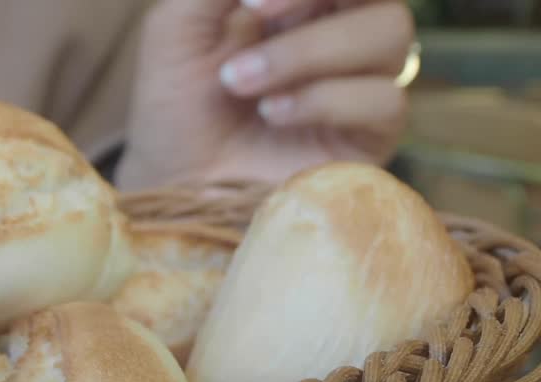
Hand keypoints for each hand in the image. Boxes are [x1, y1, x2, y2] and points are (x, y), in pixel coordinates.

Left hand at [116, 0, 414, 190]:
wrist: (172, 183)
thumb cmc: (175, 106)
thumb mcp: (177, 28)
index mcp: (304, 1)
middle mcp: (342, 33)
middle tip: (253, 12)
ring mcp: (362, 83)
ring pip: (389, 35)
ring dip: (307, 52)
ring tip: (241, 82)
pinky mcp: (371, 137)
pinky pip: (385, 99)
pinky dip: (324, 98)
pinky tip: (272, 114)